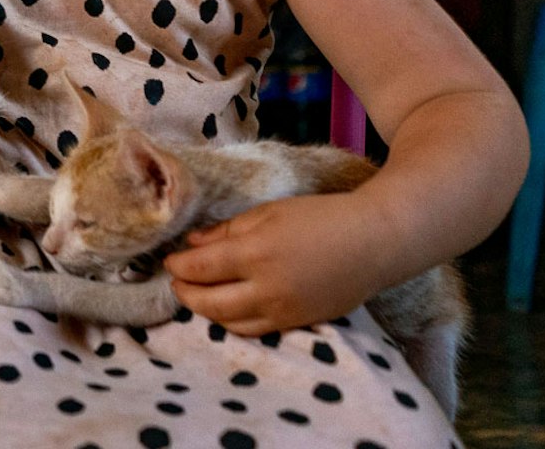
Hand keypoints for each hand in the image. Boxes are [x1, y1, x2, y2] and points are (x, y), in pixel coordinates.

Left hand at [164, 192, 395, 334]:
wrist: (375, 243)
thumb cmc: (321, 218)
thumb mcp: (269, 213)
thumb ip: (227, 231)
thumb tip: (192, 245)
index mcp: (256, 253)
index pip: (200, 268)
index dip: (178, 267)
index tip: (170, 260)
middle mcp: (266, 288)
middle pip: (208, 303)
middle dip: (185, 293)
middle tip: (177, 281)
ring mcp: (282, 311)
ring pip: (228, 323)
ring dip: (205, 311)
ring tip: (198, 294)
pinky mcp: (297, 323)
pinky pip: (253, 330)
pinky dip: (232, 322)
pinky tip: (226, 308)